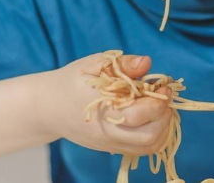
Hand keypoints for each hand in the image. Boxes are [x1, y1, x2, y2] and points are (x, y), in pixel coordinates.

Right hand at [37, 53, 171, 155]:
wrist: (48, 107)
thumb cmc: (72, 81)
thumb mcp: (93, 64)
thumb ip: (121, 63)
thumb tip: (147, 62)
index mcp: (102, 110)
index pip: (139, 114)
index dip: (159, 101)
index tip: (164, 86)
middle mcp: (106, 133)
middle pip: (148, 136)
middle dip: (165, 117)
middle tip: (165, 99)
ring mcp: (109, 144)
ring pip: (148, 147)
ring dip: (163, 128)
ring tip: (161, 108)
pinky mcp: (111, 148)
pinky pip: (141, 150)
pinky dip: (155, 136)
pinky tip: (152, 118)